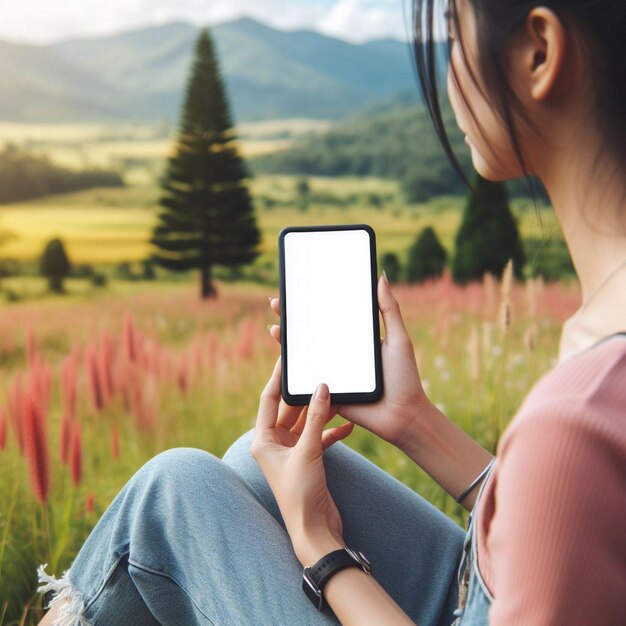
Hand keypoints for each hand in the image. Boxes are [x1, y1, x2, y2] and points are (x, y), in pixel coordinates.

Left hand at [251, 356, 352, 564]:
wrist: (315, 530)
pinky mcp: (309, 460)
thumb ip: (315, 418)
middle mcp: (275, 444)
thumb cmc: (301, 493)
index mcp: (264, 440)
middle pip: (289, 409)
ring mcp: (292, 452)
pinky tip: (348, 425)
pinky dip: (332, 431)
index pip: (268, 400)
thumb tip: (321, 387)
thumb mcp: (308, 451)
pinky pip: (319, 437)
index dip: (277, 378)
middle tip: (319, 371)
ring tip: (338, 393)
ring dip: (322, 410)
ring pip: (307, 422)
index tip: (286, 358)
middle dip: (306, 393)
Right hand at [268, 275, 428, 449]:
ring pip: (304, 354)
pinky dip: (291, 369)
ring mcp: (333, 372)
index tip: (298, 288)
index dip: (314, 303)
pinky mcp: (328, 390)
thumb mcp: (399, 339)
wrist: (403, 416)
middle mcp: (341, 353)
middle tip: (277, 303)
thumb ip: (389, 310)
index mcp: (356, 338)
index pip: (331, 316)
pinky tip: (282, 356)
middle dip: (293, 318)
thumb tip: (381, 276)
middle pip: (312, 332)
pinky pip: (306, 378)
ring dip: (286, 341)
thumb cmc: (405, 378)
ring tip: (275, 327)